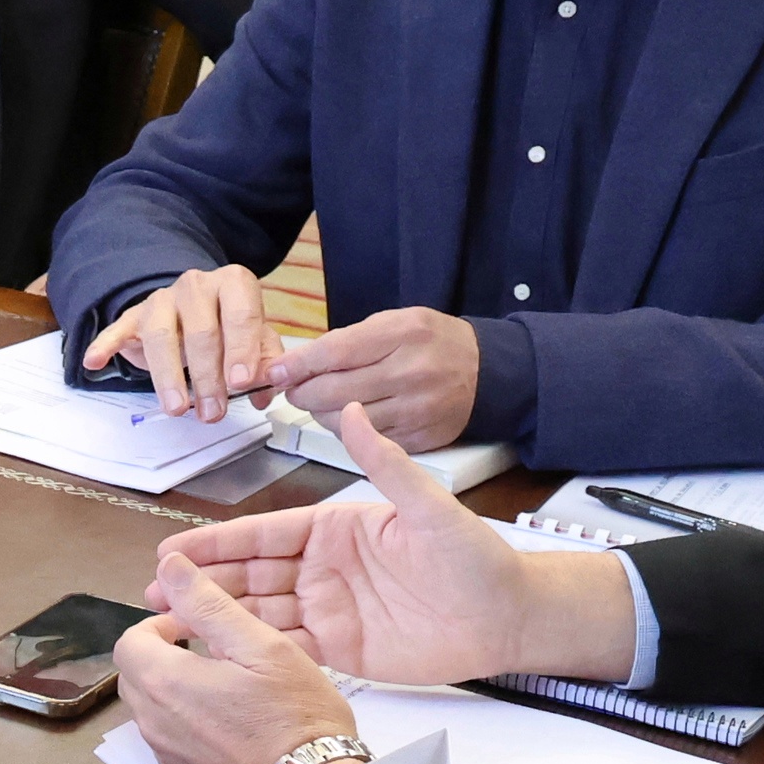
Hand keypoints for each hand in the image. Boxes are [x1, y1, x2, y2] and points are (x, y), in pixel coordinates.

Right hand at [82, 264, 280, 420]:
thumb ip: (264, 361)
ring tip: (177, 408)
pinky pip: (117, 329)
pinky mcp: (133, 315)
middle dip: (207, 377)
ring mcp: (162, 299)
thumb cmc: (225, 326)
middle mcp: (197, 285)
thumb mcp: (254, 338)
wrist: (189, 308)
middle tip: (213, 412)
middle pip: (201, 331)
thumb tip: (266, 392)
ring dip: (169, 376)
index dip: (241, 349)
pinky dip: (104, 345)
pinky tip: (94, 361)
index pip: (241, 314)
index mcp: (234, 284)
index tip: (240, 382)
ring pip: (161, 335)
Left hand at [113, 552, 362, 763]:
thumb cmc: (294, 714)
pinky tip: (227, 721)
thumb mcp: (261, 645)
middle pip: (135, 675)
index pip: (130, 641)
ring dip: (173, 689)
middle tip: (211, 652)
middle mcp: (151, 722)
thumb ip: (208, 604)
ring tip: (223, 684)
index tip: (196, 627)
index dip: (160, 625)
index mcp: (163, 683)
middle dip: (163, 655)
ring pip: (150, 708)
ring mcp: (165, 756)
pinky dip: (184, 721)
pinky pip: (168, 738)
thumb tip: (168, 566)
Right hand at [153, 401, 634, 684]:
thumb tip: (351, 411)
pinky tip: (216, 656)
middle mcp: (324, 570)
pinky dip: (251, 653)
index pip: (264, 535)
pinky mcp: (340, 652)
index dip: (218, 543)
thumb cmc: (477, 559)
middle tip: (154, 589)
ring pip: (259, 614)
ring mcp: (329, 611)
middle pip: (251, 576)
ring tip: (170, 623)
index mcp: (336, 530)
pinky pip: (286, 650)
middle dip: (201, 583)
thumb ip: (383, 463)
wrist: (509, 619)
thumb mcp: (428, 507)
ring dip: (216, 617)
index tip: (176, 550)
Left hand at [270, 305, 483, 449]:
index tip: (275, 373)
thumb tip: (297, 364)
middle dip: (303, 393)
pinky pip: (366, 442)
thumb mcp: (396, 322)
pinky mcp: (418, 439)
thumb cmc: (433, 342)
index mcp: (403, 335)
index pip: (334, 353)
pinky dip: (349, 431)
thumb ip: (348, 339)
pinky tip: (351, 417)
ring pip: (344, 422)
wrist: (488, 372)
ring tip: (324, 401)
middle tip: (295, 389)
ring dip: (322, 414)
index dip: (297, 366)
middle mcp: (410, 373)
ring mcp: (415, 410)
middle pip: (332, 392)